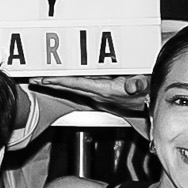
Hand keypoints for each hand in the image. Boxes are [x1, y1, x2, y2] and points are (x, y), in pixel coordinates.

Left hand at [33, 74, 151, 116]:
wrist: (153, 110)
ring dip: (57, 83)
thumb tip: (133, 84)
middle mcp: (99, 96)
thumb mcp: (148, 86)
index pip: (78, 84)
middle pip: (70, 88)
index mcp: (106, 91)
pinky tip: (61, 80)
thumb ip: (140, 85)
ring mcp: (99, 97)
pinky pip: (81, 88)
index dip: (60, 81)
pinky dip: (69, 83)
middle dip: (52, 83)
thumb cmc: (149, 96)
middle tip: (33, 78)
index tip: (44, 78)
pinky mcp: (102, 95)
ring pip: (73, 88)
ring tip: (41, 78)